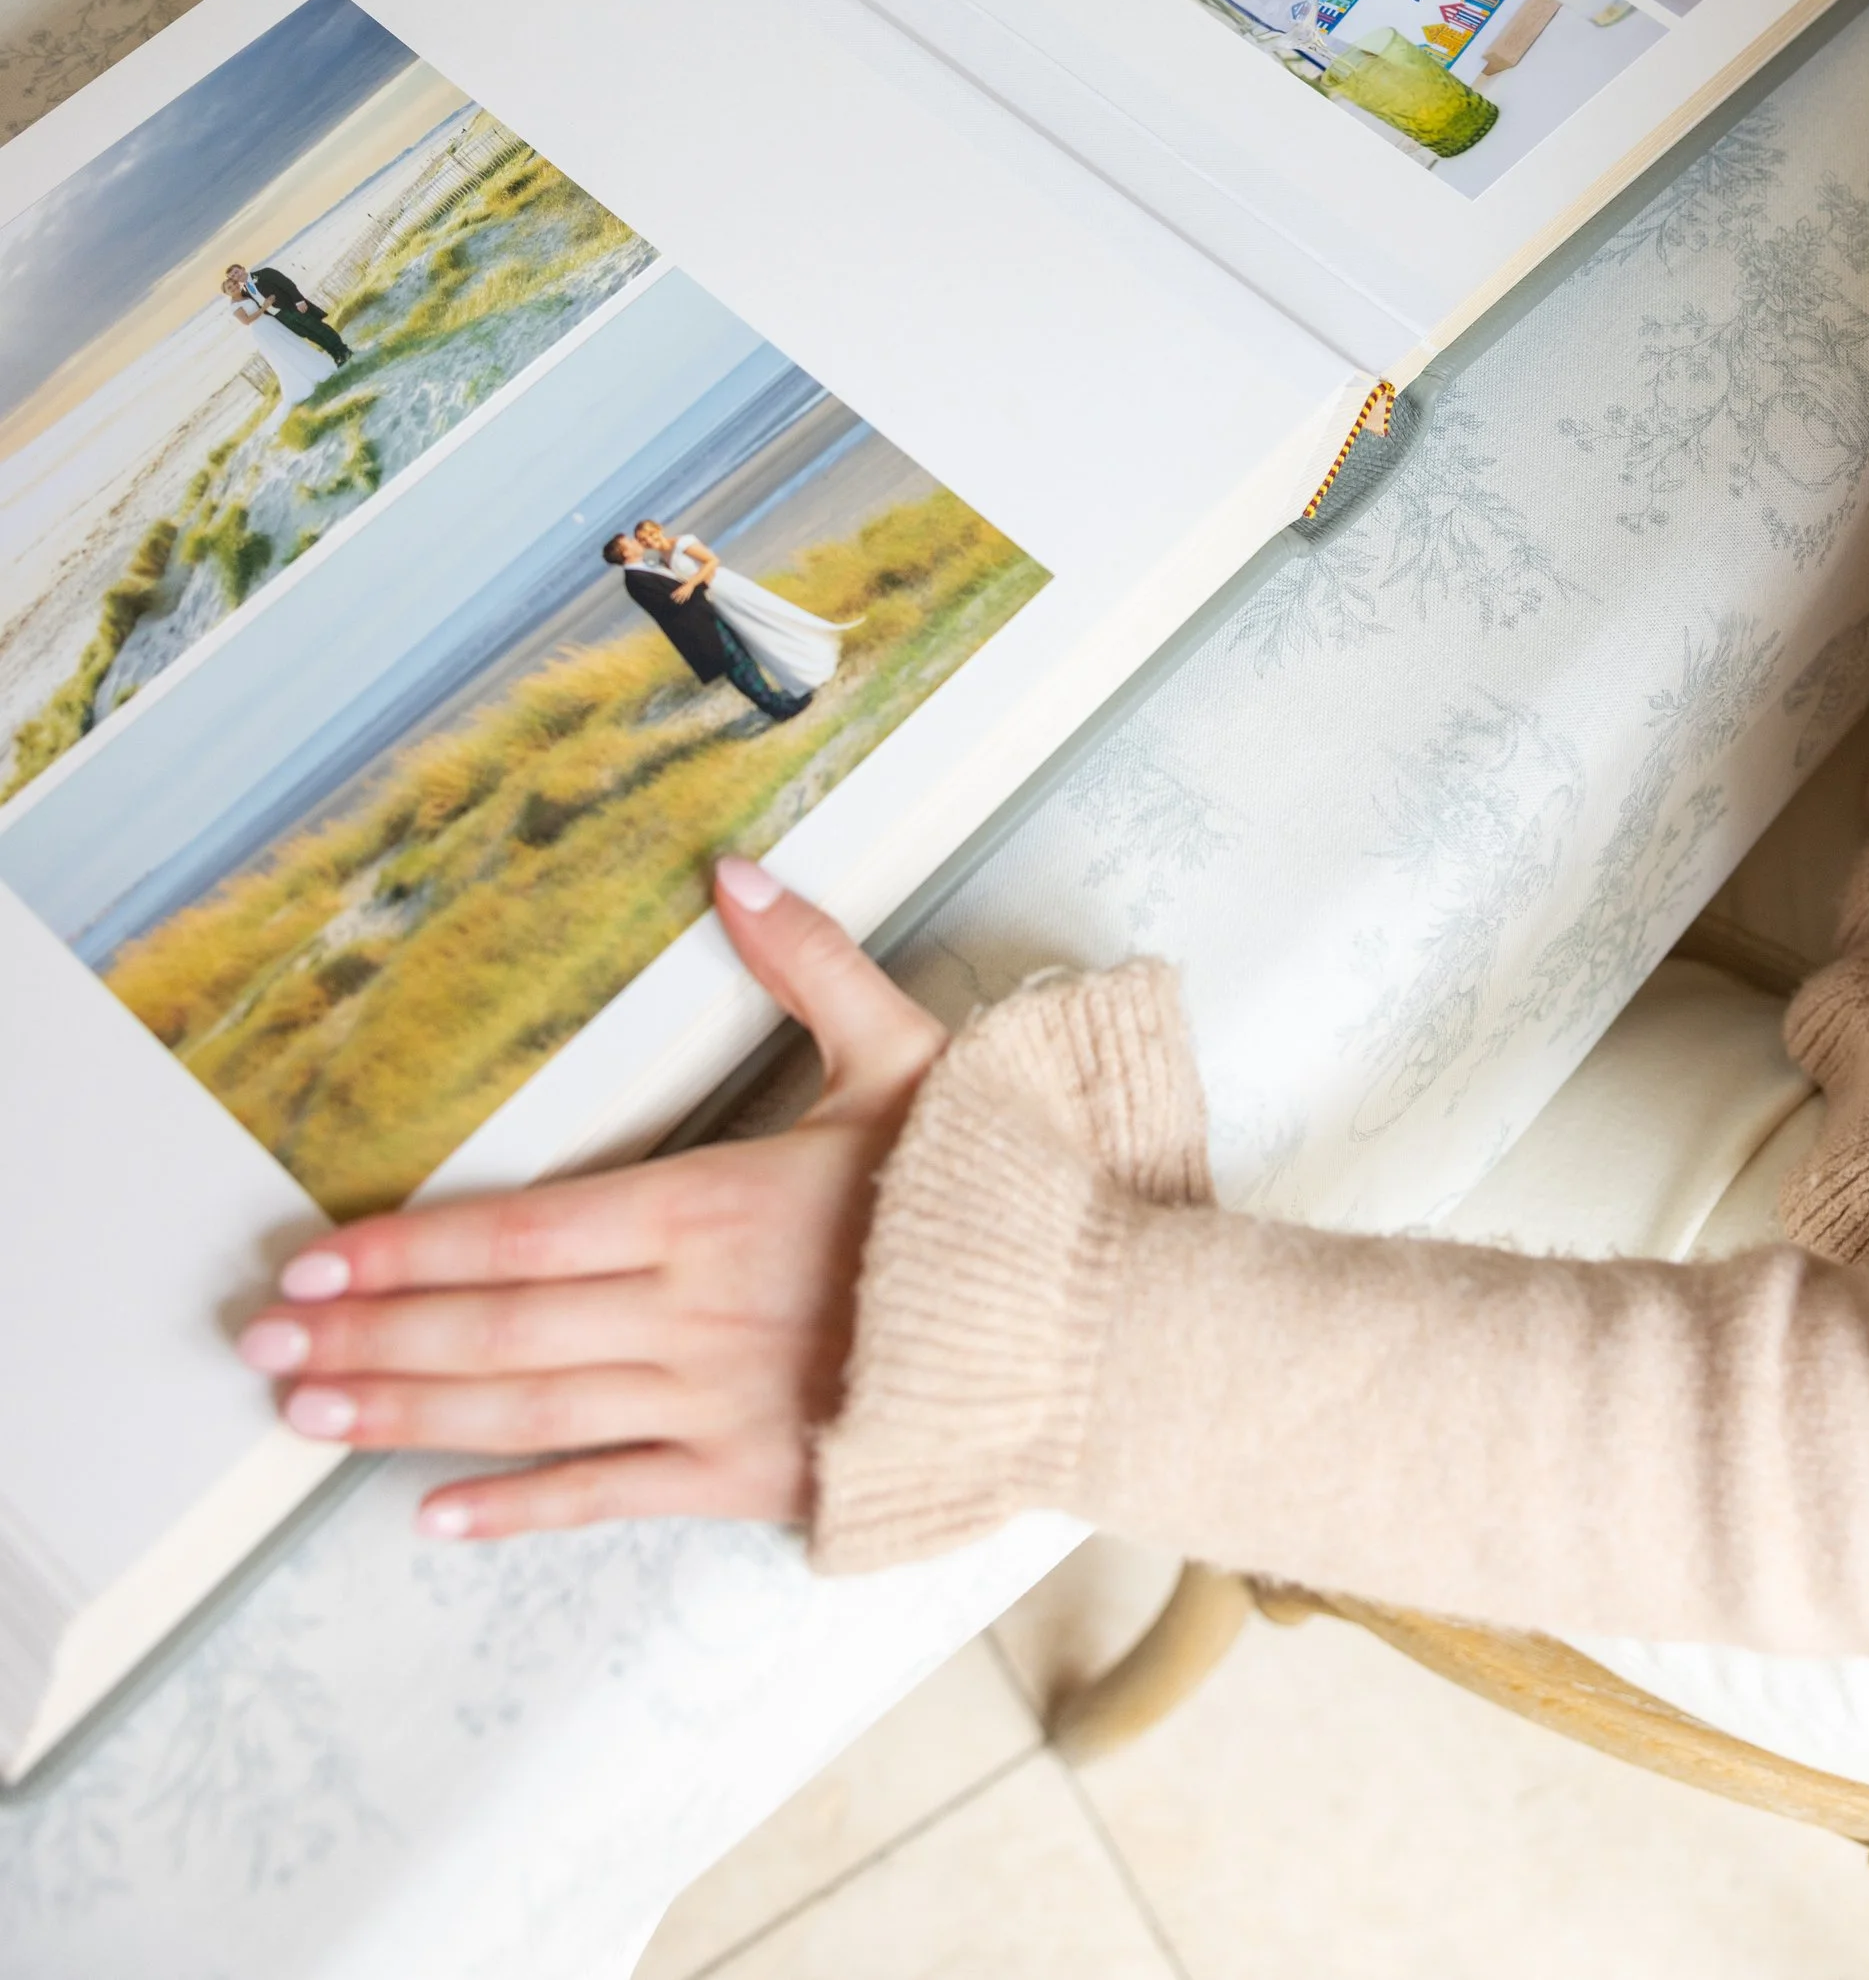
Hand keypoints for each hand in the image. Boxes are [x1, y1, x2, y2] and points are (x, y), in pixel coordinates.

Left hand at [234, 862, 945, 1540]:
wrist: (1087, 1331)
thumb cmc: (998, 1190)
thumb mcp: (908, 1055)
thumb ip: (810, 963)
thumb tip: (734, 867)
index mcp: (713, 1206)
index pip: (524, 1230)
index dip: (411, 1245)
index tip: (319, 1254)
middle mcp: (691, 1313)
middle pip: (498, 1328)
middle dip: (370, 1335)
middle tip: (265, 1341)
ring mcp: (714, 1406)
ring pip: (530, 1413)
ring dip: (408, 1414)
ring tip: (308, 1413)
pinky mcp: (751, 1479)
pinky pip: (610, 1499)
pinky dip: (517, 1511)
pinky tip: (435, 1517)